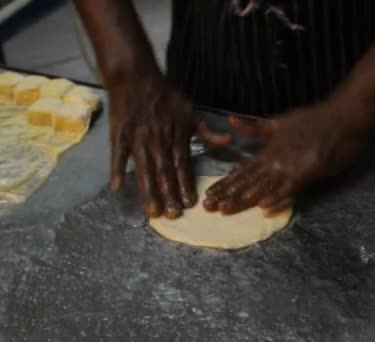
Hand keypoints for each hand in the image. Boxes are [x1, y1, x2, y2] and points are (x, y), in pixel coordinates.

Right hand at [109, 77, 230, 217]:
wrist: (137, 78)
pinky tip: (117, 187)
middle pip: (165, 172)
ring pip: (144, 169)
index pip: (183, 166)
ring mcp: (138, 139)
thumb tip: (231, 142)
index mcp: (177, 138)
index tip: (190, 203)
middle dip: (169, 194)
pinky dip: (117, 169)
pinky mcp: (120, 135)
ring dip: (148, 190)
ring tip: (152, 210)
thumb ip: (209, 132)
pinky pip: (118, 154)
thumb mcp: (192, 113)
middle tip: (173, 215)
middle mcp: (159, 142)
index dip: (186, 185)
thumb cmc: (166, 97)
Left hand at [203, 99, 372, 214]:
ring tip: (226, 209)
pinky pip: (290, 187)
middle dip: (227, 194)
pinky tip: (264, 206)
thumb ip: (255, 128)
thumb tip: (230, 120)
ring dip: (244, 198)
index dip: (226, 183)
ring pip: (263, 186)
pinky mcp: (308, 171)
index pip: (243, 171)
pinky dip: (277, 196)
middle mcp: (276, 161)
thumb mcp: (279, 122)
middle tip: (208, 207)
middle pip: (248, 181)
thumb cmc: (313, 120)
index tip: (209, 194)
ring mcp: (291, 167)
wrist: (341, 117)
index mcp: (269, 152)